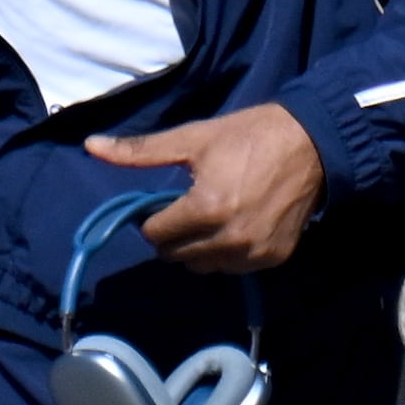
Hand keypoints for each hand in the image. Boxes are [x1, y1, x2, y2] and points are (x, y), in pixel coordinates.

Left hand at [87, 104, 323, 270]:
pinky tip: (237, 227)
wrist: (313, 142)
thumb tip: (90, 146)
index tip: (169, 202)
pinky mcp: (273, 258)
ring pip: (203, 266)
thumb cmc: (249, 136)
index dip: (155, 218)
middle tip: (191, 209)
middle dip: (175, 235)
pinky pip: (234, 268)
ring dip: (199, 248)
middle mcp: (228, 238)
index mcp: (205, 208)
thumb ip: (141, 151)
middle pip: (176, 255)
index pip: (156, 234)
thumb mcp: (194, 138)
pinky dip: (228, 253)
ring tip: (213, 219)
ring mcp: (253, 252)